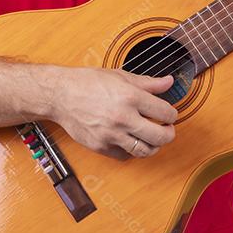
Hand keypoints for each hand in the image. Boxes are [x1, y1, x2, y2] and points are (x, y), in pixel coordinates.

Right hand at [49, 67, 177, 160]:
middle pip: (160, 136)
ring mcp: (111, 134)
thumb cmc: (88, 83)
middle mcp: (123, 117)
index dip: (172, 114)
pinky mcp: (101, 146)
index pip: (165, 113)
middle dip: (169, 134)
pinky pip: (125, 156)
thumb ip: (148, 83)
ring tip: (152, 138)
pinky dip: (132, 151)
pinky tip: (132, 141)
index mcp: (130, 97)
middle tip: (168, 130)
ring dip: (154, 146)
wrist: (60, 95)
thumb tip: (169, 82)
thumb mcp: (120, 76)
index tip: (169, 114)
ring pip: (144, 151)